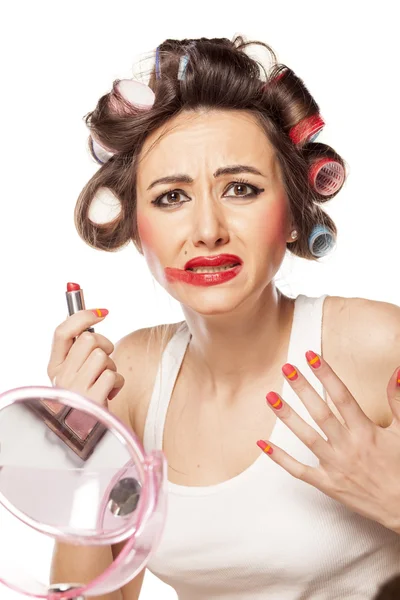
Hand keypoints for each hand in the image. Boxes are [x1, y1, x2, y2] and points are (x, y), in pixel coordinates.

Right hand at [47, 309, 124, 404]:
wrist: (88, 433)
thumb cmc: (86, 398)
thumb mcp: (76, 374)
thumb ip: (80, 349)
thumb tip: (91, 313)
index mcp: (54, 368)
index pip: (62, 332)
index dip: (83, 316)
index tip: (102, 312)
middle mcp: (61, 378)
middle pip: (88, 340)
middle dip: (104, 345)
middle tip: (104, 360)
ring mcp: (75, 390)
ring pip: (102, 356)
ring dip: (111, 367)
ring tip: (105, 381)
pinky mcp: (92, 401)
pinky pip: (112, 376)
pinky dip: (117, 383)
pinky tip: (109, 394)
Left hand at [257, 351, 399, 532]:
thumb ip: (398, 400)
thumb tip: (396, 372)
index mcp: (366, 432)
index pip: (342, 397)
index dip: (326, 374)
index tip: (311, 357)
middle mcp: (348, 447)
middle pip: (320, 413)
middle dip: (302, 388)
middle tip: (286, 368)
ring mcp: (335, 466)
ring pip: (306, 437)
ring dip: (287, 416)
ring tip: (270, 396)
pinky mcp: (328, 484)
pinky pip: (299, 470)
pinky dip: (280, 458)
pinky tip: (263, 443)